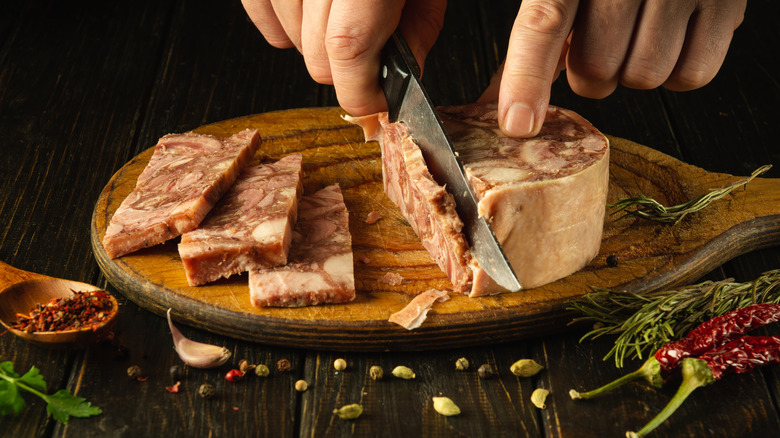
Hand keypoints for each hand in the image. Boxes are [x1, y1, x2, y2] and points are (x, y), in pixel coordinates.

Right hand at [241, 0, 446, 115]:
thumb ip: (417, 31)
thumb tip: (401, 79)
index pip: (348, 50)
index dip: (362, 90)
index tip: (379, 100)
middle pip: (318, 57)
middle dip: (347, 73)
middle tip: (370, 53)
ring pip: (288, 40)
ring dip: (315, 45)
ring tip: (341, 17)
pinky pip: (260, 13)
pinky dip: (280, 25)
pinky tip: (305, 14)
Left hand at [480, 0, 746, 137]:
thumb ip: (541, 22)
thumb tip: (504, 96)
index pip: (544, 23)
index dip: (527, 79)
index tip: (517, 122)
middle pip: (595, 68)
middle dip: (589, 70)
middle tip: (597, 39)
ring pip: (643, 78)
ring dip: (632, 69)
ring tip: (637, 30)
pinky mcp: (728, 1)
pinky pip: (691, 75)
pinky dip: (675, 71)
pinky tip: (669, 36)